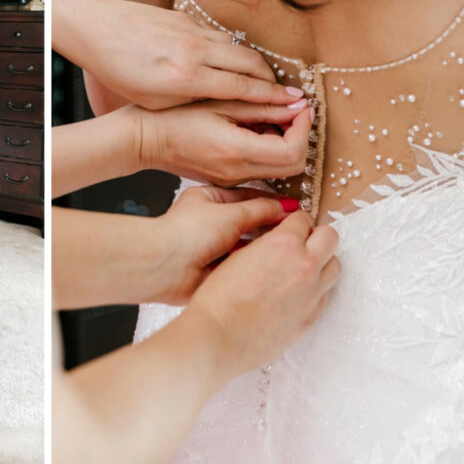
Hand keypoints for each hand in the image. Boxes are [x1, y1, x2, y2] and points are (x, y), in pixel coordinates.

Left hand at [75, 0, 301, 109]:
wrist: (99, 29)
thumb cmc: (120, 72)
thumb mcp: (154, 100)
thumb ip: (191, 100)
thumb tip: (223, 101)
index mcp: (187, 78)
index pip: (242, 88)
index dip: (272, 97)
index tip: (294, 103)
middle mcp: (195, 51)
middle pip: (250, 63)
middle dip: (272, 79)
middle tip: (286, 92)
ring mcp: (193, 31)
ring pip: (238, 46)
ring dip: (255, 63)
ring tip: (263, 79)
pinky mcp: (187, 17)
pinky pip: (220, 35)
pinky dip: (233, 50)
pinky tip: (233, 60)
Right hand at [127, 99, 311, 185]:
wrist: (145, 140)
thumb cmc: (175, 116)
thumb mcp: (221, 102)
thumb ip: (262, 105)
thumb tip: (297, 104)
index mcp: (237, 151)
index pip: (292, 151)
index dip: (304, 128)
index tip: (301, 106)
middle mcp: (238, 172)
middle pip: (294, 167)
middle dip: (300, 137)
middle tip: (292, 111)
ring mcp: (233, 180)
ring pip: (280, 170)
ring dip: (285, 144)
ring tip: (269, 117)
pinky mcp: (227, 180)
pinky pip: (261, 170)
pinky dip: (268, 151)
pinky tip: (252, 130)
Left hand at [150, 186, 299, 305]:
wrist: (166, 267)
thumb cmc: (187, 233)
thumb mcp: (230, 214)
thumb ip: (261, 210)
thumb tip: (286, 207)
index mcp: (209, 198)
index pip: (248, 196)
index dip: (271, 202)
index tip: (294, 208)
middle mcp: (212, 221)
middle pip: (249, 221)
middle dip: (270, 225)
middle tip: (298, 228)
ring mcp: (214, 245)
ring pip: (248, 243)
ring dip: (264, 245)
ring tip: (290, 246)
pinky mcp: (216, 267)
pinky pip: (242, 262)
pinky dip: (255, 263)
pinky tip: (273, 264)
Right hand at [184, 208, 340, 374]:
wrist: (219, 335)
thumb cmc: (219, 296)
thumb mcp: (238, 255)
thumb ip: (265, 244)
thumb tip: (275, 242)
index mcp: (284, 243)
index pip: (303, 219)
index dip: (294, 222)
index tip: (289, 227)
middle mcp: (305, 264)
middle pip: (330, 237)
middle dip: (316, 236)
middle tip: (301, 243)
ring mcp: (313, 292)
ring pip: (335, 265)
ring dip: (321, 261)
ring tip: (301, 268)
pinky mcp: (312, 316)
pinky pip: (326, 293)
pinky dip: (316, 287)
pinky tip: (296, 292)